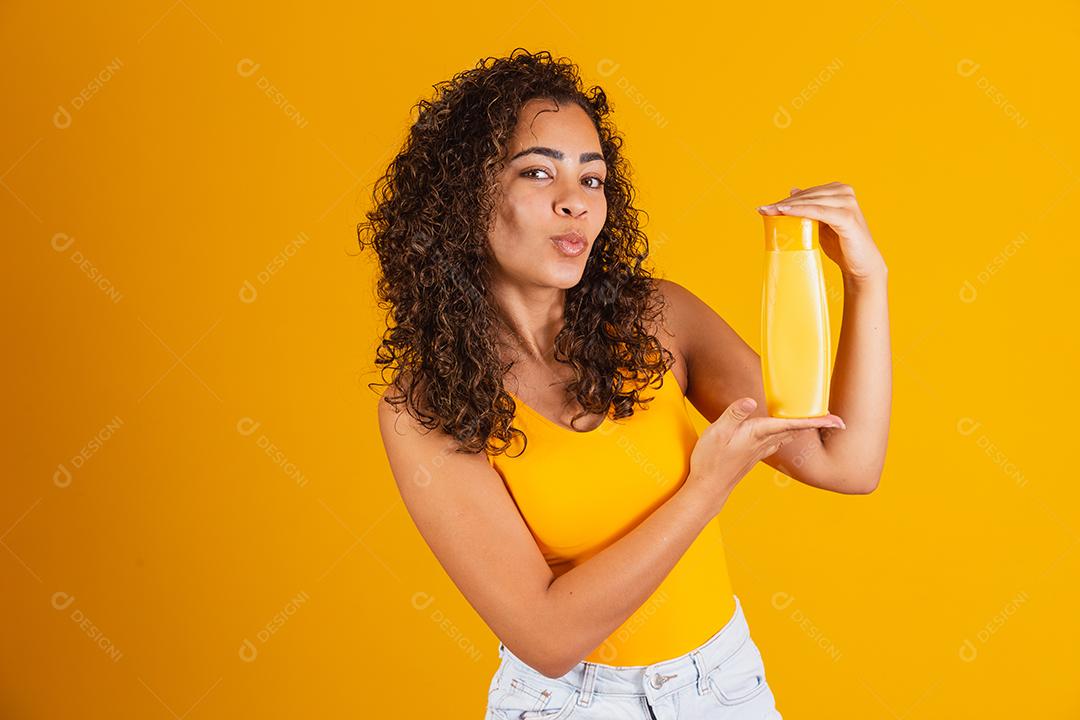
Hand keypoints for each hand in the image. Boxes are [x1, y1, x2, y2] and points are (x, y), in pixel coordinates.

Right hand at [685, 397, 844, 514]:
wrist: (707, 488)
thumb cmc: (710, 460)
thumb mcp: (717, 431)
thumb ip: (735, 413)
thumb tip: (752, 400)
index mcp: (758, 433)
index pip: (793, 424)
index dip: (816, 420)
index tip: (839, 421)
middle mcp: (764, 443)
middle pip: (796, 430)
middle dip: (816, 424)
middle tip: (838, 420)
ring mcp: (760, 450)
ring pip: (788, 436)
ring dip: (803, 428)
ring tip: (817, 422)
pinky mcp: (753, 454)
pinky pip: (777, 441)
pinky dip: (787, 434)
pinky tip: (784, 433)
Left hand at [757, 182, 886, 280]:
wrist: (860, 265)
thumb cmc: (840, 244)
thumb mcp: (821, 223)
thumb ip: (810, 207)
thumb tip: (793, 190)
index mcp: (838, 191)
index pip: (807, 194)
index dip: (785, 200)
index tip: (764, 208)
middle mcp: (845, 193)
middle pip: (807, 196)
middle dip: (783, 203)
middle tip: (763, 210)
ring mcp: (847, 203)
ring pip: (811, 202)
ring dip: (789, 206)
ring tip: (770, 212)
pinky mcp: (847, 217)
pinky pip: (818, 211)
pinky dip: (801, 211)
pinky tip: (786, 212)